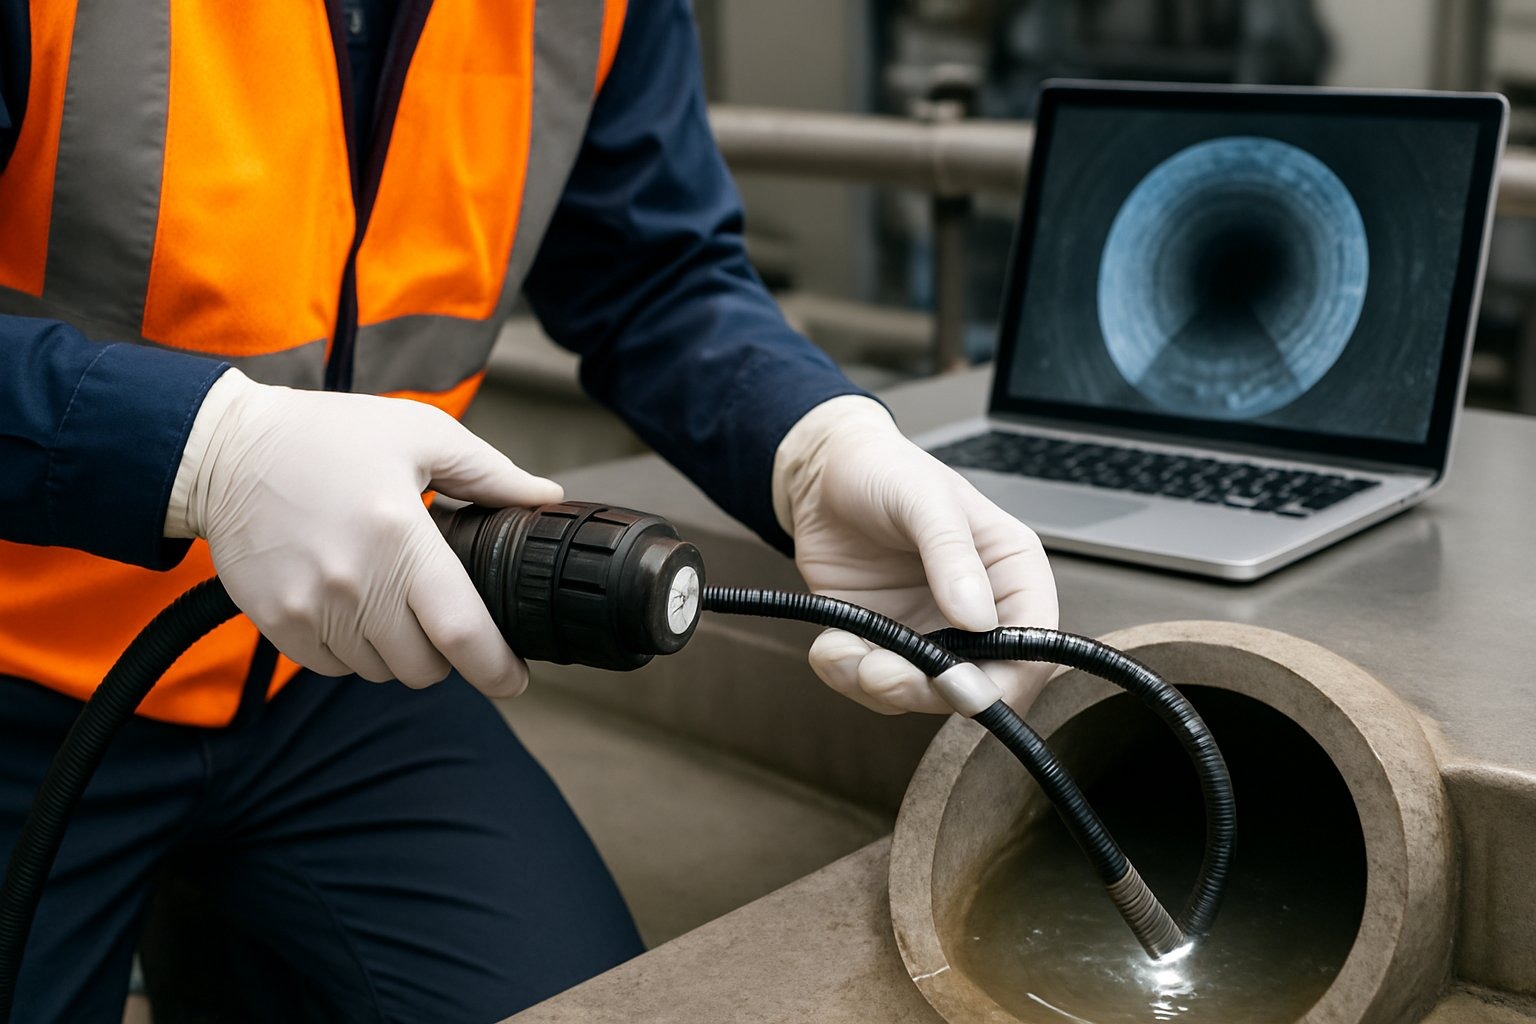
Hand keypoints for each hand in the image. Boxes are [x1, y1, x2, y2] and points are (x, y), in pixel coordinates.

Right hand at [167, 370, 562, 696]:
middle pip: (423, 667)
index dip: (496, 667)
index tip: (515, 678)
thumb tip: (545, 499)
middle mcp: (354, 582)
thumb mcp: (420, 435)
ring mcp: (309, 608)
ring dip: (396, 651)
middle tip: (442, 617)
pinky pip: (331, 667)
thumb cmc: (328, 437)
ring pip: (378, 671)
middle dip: (444, 652)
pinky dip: (351, 651)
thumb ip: (489, 475)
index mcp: (399, 537)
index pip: (461, 632)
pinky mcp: (275, 622)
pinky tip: (350, 606)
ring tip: (389, 600)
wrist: (225, 451)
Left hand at [773, 396, 1057, 714]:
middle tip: (881, 675)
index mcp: (1011, 572)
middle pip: (979, 682)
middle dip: (929, 689)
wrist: (823, 476)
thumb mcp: (925, 500)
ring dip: (879, 687)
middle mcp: (978, 611)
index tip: (961, 687)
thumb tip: (978, 619)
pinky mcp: (885, 642)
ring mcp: (931, 631)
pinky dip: (848, 677)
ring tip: (841, 651)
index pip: (1034, 643)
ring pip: (922, 692)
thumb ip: (952, 556)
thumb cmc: (886, 471)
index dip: (1007, 678)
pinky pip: (874, 684)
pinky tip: (828, 646)